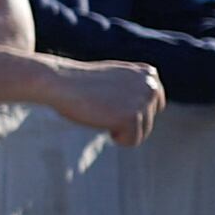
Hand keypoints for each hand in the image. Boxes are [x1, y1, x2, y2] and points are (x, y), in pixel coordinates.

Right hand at [47, 60, 166, 147]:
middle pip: (149, 121)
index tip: (111, 103)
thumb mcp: (115, 79)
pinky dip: (117, 138)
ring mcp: (143, 100)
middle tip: (103, 107)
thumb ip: (133, 89)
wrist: (60, 83)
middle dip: (127, 121)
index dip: (131, 111)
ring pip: (142, 132)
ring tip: (101, 111)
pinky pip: (132, 141)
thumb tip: (139, 109)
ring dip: (120, 129)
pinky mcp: (133, 117)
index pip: (154, 106)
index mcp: (148, 74)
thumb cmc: (80, 84)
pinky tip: (101, 120)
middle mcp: (151, 85)